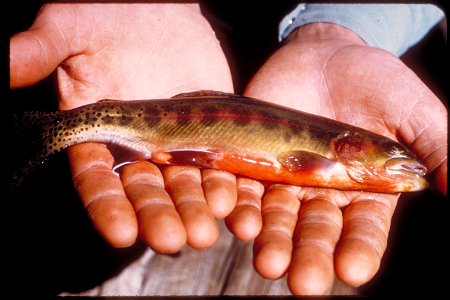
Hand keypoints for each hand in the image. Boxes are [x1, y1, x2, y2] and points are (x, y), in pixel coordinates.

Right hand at [10, 3, 235, 251]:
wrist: (157, 6)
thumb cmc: (105, 14)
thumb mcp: (70, 29)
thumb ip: (40, 51)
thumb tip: (1, 64)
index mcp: (98, 132)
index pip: (97, 177)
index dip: (107, 206)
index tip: (120, 233)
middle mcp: (137, 145)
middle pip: (146, 189)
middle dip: (158, 216)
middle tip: (173, 242)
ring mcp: (176, 141)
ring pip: (185, 182)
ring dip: (195, 208)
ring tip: (207, 231)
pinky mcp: (210, 129)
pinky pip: (219, 159)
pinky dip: (227, 181)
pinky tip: (235, 201)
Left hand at [225, 23, 446, 294]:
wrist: (325, 53)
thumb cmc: (375, 81)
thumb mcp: (412, 111)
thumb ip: (434, 148)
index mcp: (363, 190)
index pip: (362, 230)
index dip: (358, 250)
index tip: (351, 271)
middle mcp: (322, 192)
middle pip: (315, 232)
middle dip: (310, 256)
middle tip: (303, 284)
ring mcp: (285, 177)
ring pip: (277, 216)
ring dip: (272, 240)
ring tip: (269, 262)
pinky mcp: (253, 158)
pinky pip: (244, 186)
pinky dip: (239, 203)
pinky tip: (238, 220)